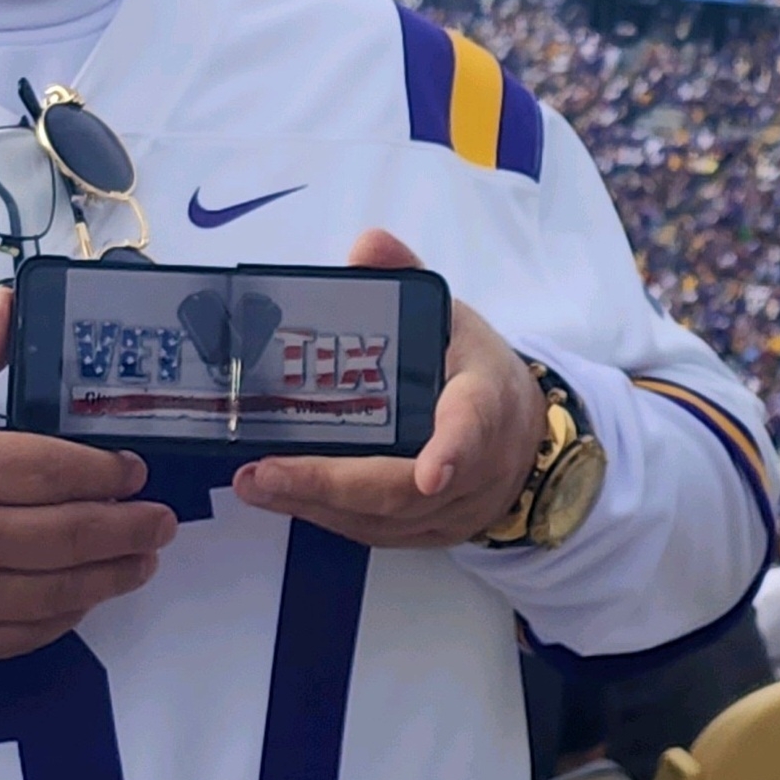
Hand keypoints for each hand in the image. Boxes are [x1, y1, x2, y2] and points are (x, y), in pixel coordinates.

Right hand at [0, 288, 177, 664]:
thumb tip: (5, 306)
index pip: (55, 471)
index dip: (107, 473)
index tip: (135, 471)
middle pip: (72, 534)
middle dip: (130, 528)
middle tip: (163, 521)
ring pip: (58, 591)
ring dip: (112, 577)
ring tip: (144, 562)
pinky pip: (22, 635)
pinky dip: (63, 620)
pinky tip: (84, 602)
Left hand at [232, 230, 547, 548]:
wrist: (525, 439)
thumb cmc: (477, 372)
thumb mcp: (455, 317)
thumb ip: (409, 278)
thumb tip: (367, 246)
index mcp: (486, 401)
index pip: (472, 426)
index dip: (452, 452)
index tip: (431, 474)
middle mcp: (475, 467)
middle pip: (405, 489)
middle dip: (333, 484)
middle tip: (267, 471)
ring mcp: (452, 507)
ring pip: (384, 519)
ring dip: (314, 504)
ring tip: (255, 483)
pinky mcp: (429, 532)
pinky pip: (375, 533)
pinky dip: (324, 516)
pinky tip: (280, 497)